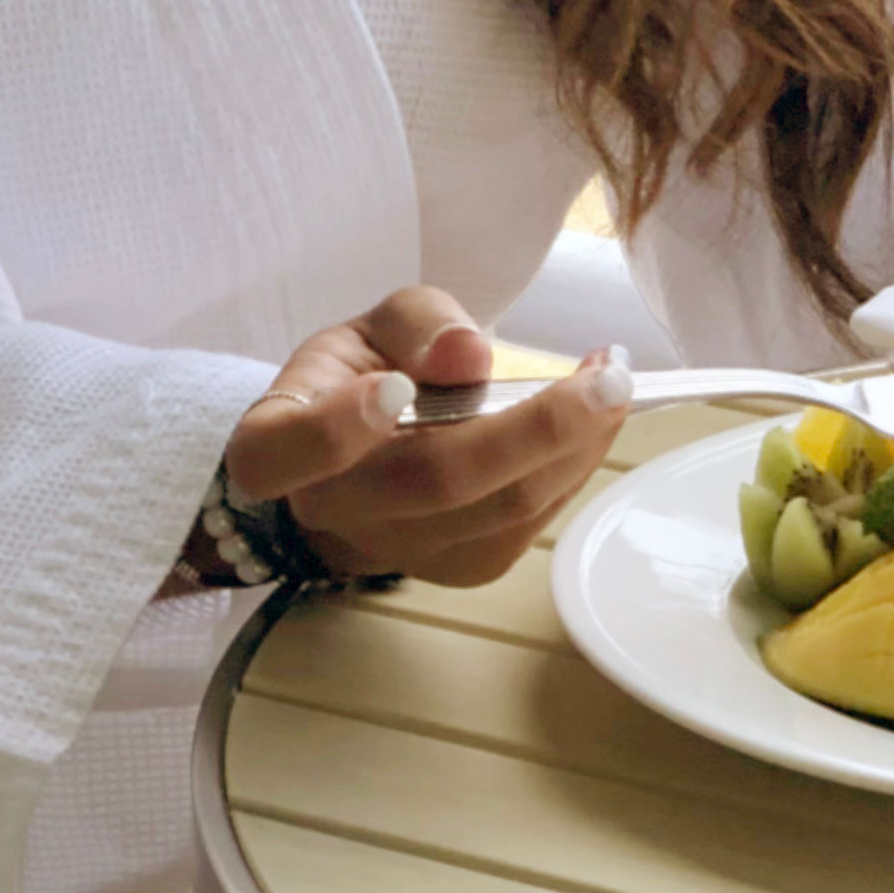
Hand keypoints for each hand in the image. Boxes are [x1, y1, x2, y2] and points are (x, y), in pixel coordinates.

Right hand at [219, 285, 633, 588]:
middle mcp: (332, 510)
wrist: (376, 451)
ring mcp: (399, 550)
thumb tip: (467, 352)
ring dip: (576, 445)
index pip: (282, 454)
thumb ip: (419, 324)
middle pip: (434, 483)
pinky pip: (527, 524)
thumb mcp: (379, 324)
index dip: (335, 430)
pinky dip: (574, 466)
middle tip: (607, 374)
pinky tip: (597, 418)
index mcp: (280, 443)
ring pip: (498, 510)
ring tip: (613, 381)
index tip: (393, 388)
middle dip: (537, 428)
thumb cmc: (369, 374)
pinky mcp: (461, 568)